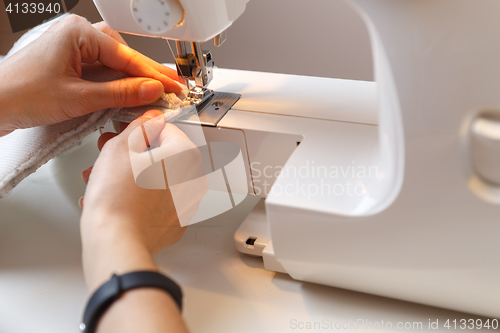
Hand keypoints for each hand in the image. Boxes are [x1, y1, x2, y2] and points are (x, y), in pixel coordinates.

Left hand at [0, 15, 183, 136]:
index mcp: (78, 33)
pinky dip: (117, 83)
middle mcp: (77, 35)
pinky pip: (102, 69)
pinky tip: (130, 92)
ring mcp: (73, 48)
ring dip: (133, 79)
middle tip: (171, 89)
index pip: (127, 56)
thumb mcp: (79, 97)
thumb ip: (120, 93)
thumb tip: (151, 90)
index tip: (173, 87)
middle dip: (147, 75)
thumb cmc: (21, 94)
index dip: (154, 75)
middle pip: (123, 55)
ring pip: (114, 62)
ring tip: (155, 92)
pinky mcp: (70, 62)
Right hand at [80, 110, 207, 291]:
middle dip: (131, 153)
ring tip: (103, 179)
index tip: (122, 133)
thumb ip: (140, 126)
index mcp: (186, 154)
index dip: (138, 129)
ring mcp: (186, 203)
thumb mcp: (121, 147)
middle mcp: (193, 179)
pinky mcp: (175, 222)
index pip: (164, 128)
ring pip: (157, 178)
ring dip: (131, 175)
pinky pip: (157, 201)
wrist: (116, 241)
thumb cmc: (118, 197)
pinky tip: (116, 199)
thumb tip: (151, 119)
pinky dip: (139, 197)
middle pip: (161, 155)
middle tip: (108, 155)